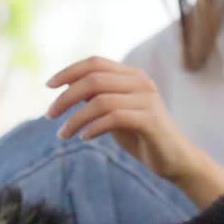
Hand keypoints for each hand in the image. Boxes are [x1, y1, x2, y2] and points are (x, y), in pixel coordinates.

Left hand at [46, 56, 201, 184]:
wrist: (175, 160)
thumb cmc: (142, 137)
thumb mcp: (115, 114)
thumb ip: (98, 99)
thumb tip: (67, 89)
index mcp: (132, 76)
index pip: (95, 63)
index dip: (69, 71)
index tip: (48, 86)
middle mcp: (141, 82)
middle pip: (94, 79)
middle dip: (66, 97)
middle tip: (49, 114)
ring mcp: (147, 100)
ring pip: (100, 100)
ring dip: (75, 118)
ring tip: (63, 134)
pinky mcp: (150, 120)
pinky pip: (113, 118)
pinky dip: (93, 127)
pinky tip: (83, 138)